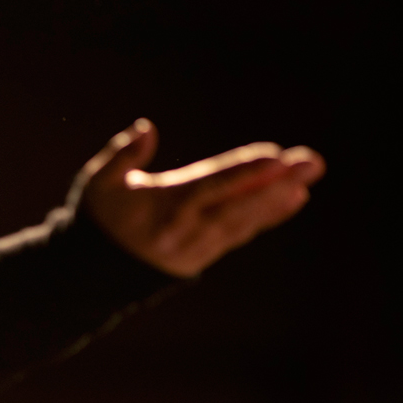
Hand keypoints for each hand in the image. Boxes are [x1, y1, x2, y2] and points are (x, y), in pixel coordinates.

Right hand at [75, 119, 324, 276]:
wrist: (90, 274)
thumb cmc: (99, 218)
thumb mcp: (98, 182)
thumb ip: (122, 155)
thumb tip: (147, 128)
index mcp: (162, 208)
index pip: (210, 185)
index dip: (244, 172)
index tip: (276, 156)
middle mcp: (185, 230)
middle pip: (237, 203)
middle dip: (277, 182)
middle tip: (312, 162)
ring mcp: (195, 247)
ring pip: (243, 220)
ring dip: (278, 198)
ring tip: (308, 178)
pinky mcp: (201, 256)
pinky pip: (239, 234)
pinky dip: (266, 216)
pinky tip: (291, 198)